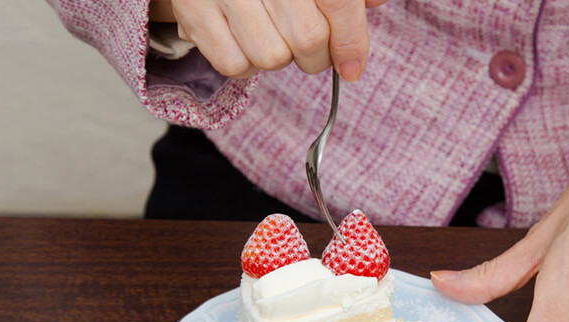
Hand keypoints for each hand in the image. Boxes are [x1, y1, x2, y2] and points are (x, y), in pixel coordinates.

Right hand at [149, 0, 388, 79]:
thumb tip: (375, 4)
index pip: (337, 3)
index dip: (351, 41)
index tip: (352, 67)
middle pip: (308, 39)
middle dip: (317, 56)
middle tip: (310, 47)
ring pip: (272, 58)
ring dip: (280, 58)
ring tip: (272, 35)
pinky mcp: (192, 10)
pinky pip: (234, 65)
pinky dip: (246, 65)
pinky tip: (245, 40)